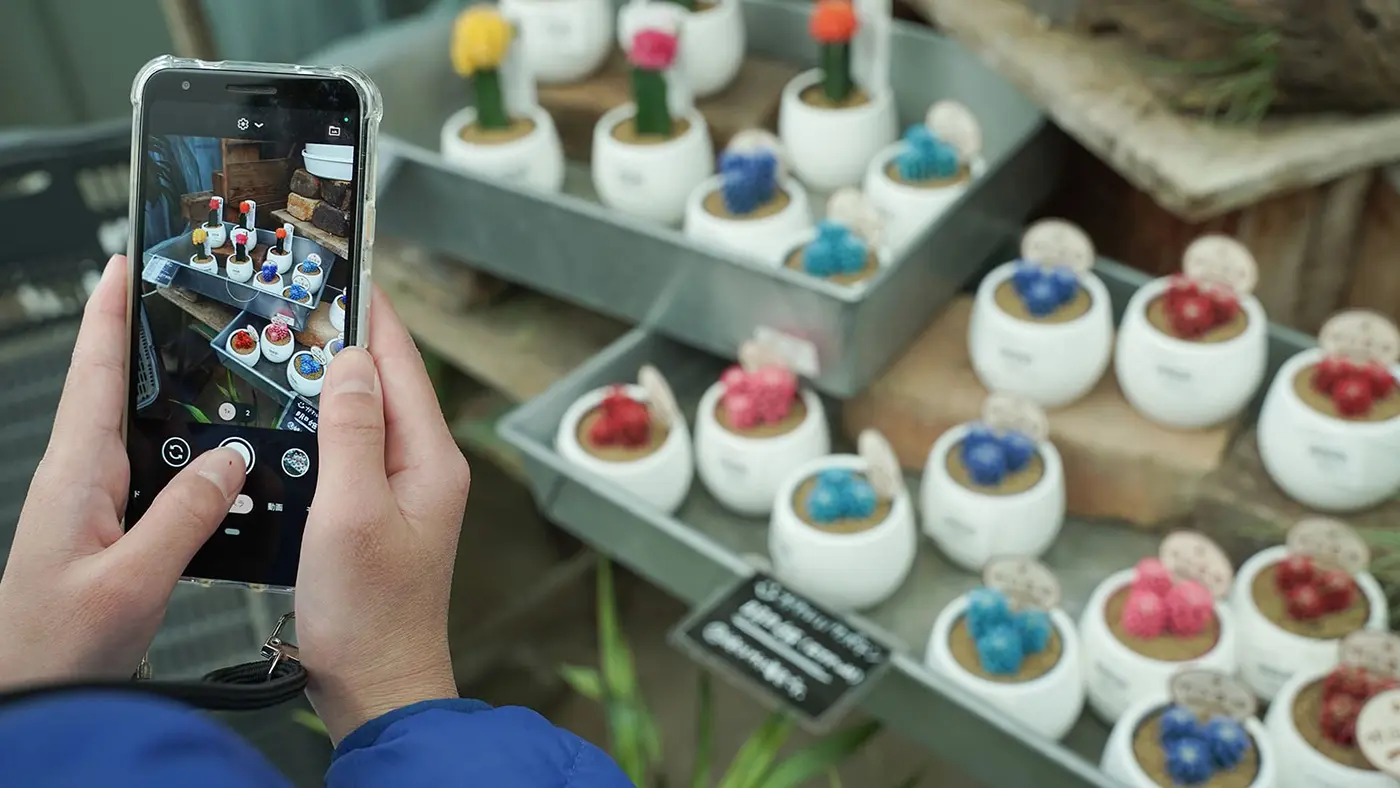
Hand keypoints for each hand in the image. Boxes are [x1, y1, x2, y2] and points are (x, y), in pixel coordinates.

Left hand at [0, 256, 246, 685]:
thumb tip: (232, 459)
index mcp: (77, 476)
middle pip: (118, 391)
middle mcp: (82, 480)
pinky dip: (189, 455)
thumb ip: (185, 515)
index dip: (110, 316)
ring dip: (174, 399)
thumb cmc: (57, 645)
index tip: (125, 265)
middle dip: (146, 340)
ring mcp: (96, 505)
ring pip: (142, 433)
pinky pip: (156, 475)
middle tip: (183, 299)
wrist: (32, 694)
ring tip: (217, 372)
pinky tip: (220, 463)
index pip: (96, 376)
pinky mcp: (113, 530)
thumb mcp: (133, 579)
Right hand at [296, 287, 470, 743]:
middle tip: (306, 299)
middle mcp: (426, 467)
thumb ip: (352, 432)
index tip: (351, 266)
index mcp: (431, 459)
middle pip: (388, 382)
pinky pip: (356, 449)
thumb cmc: (371, 615)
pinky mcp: (379, 512)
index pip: (402, 363)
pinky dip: (328, 425)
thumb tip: (351, 360)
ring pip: (369, 413)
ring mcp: (404, 490)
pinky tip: (300, 420)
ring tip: (296, 344)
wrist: (376, 685)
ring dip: (337, 380)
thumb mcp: (351, 512)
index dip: (374, 312)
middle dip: (350, 338)